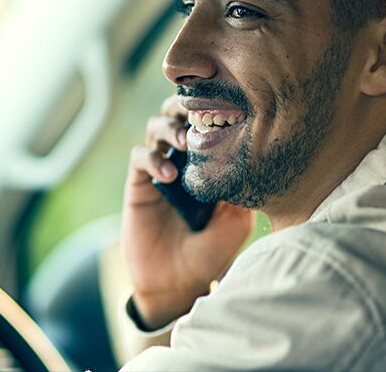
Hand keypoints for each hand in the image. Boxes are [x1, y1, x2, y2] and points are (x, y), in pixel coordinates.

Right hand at [122, 95, 253, 328]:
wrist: (178, 283)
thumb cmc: (212, 252)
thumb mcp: (236, 220)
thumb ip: (239, 187)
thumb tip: (247, 150)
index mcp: (209, 162)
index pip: (208, 121)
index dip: (214, 107)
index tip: (228, 103)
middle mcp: (184, 159)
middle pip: (179, 113)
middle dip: (187, 106)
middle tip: (199, 114)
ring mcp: (160, 168)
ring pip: (157, 126)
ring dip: (171, 127)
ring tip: (186, 143)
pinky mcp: (139, 182)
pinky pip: (140, 156)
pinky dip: (153, 157)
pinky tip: (169, 174)